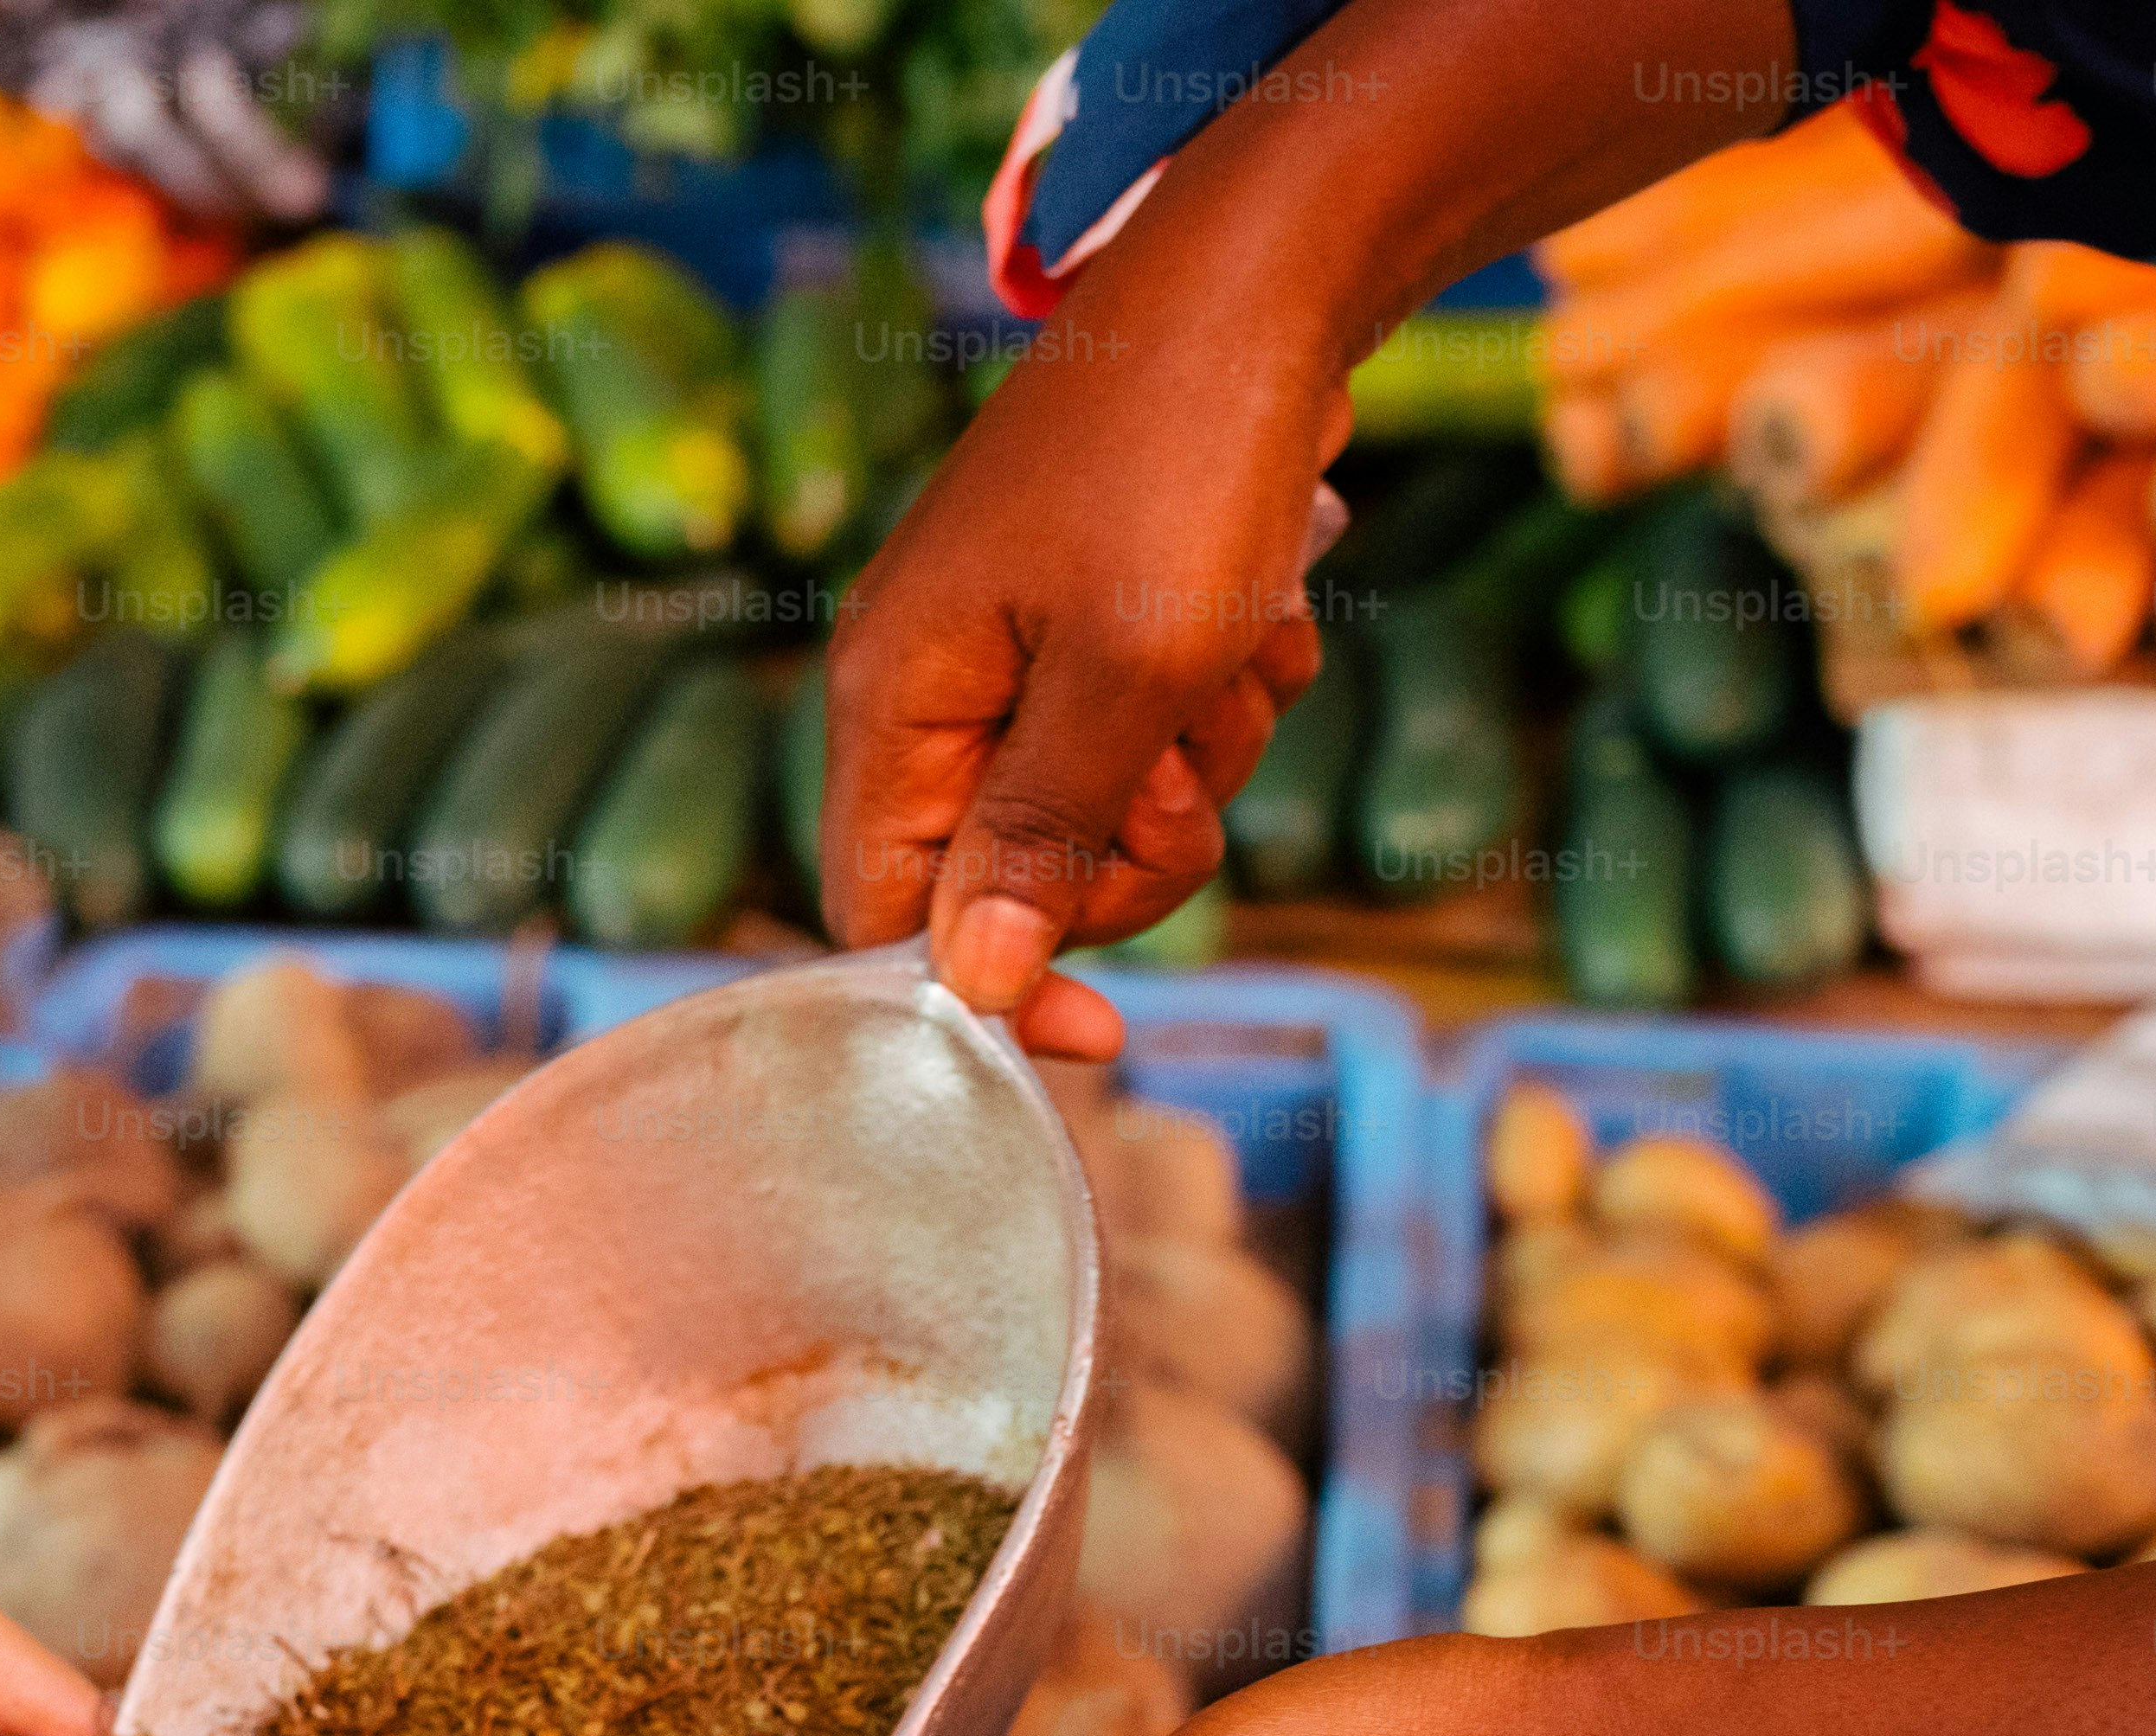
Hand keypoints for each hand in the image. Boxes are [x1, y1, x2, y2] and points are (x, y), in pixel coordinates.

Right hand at [822, 301, 1345, 1052]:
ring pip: (1119, 808)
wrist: (1267, 284)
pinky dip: (1230, 689)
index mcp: (896, 699)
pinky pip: (1172, 729)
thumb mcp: (1124, 678)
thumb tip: (977, 986)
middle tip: (1187, 758)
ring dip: (1205, 754)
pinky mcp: (1102, 617)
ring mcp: (1022, 648)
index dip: (995, 988)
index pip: (888, 915)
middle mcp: (937, 683)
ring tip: (1232, 645)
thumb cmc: (1183, 465)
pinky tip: (1257, 607)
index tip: (1110, 1031)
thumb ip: (1042, 837)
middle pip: (1023, 878)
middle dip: (1135, 844)